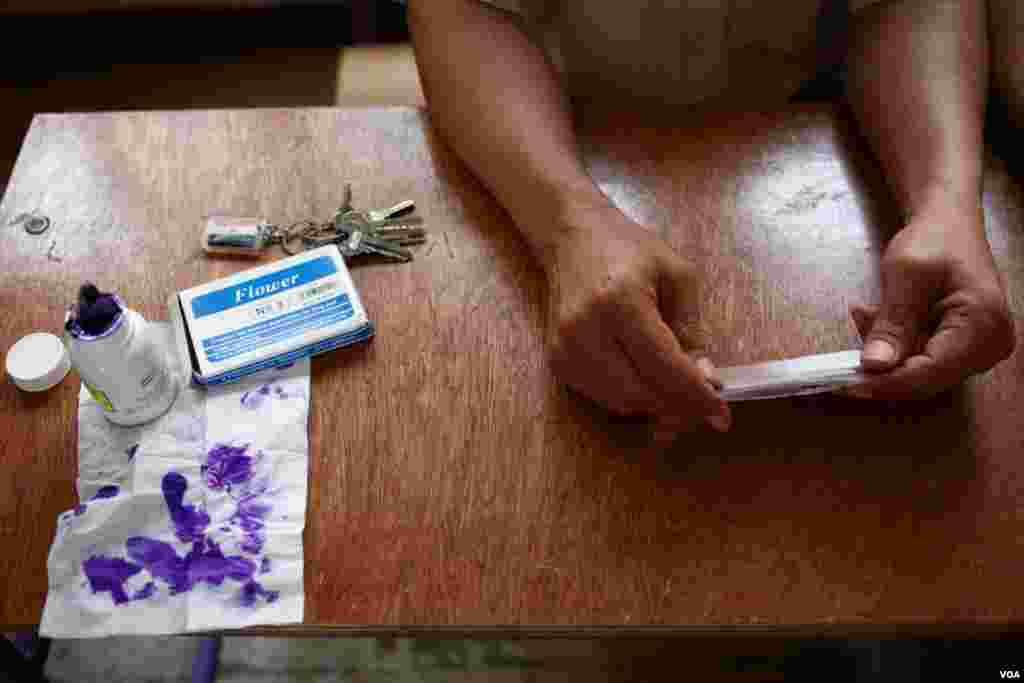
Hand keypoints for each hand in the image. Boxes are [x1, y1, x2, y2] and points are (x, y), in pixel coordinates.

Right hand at [540, 205, 731, 431]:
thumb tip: (703, 379)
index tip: (722, 415)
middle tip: (703, 402)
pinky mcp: (557, 360)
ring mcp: (565, 348)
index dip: (696, 397)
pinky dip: (631, 397)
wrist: (573, 237)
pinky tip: (647, 378)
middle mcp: (586, 329)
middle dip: (677, 407)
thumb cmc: (628, 249)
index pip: (663, 366)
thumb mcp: (677, 276)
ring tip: (677, 388)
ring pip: (620, 403)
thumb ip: (691, 329)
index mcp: (620, 301)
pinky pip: (602, 396)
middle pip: (639, 394)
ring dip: (655, 405)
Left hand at [847, 198, 1015, 398]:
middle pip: (925, 378)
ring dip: (885, 350)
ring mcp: (977, 350)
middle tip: (851, 335)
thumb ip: (892, 322)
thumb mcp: (906, 274)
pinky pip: (920, 360)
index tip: (845, 383)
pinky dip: (894, 345)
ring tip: (866, 312)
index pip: (929, 373)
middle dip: (882, 364)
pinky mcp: (961, 349)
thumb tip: (874, 366)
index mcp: (983, 325)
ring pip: (918, 372)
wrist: (949, 225)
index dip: (885, 383)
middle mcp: (989, 345)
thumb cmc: (934, 240)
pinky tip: (878, 317)